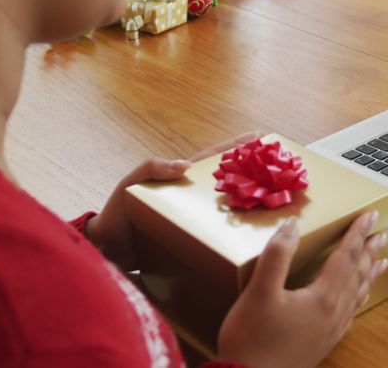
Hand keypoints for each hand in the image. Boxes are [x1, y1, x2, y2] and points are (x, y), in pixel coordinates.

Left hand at [85, 131, 260, 270]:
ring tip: (275, 193)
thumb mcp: (130, 184)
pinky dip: (237, 226)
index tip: (261, 135)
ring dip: (250, 196)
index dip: (236, 145)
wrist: (108, 251)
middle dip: (253, 169)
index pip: (213, 157)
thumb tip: (185, 165)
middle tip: (279, 165)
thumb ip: (152, 169)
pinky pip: (220, 229)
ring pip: (228, 202)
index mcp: (179, 177)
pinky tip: (253, 229)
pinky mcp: (194, 237)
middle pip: (228, 177)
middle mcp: (191, 195)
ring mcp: (194, 215)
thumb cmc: (117, 214)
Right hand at [218, 212, 387, 367]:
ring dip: (368, 273)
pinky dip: (358, 297)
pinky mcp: (323, 343)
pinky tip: (356, 298)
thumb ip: (277, 255)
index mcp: (323, 297)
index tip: (370, 215)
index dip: (357, 233)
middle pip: (357, 274)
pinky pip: (350, 313)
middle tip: (381, 233)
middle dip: (368, 251)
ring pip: (357, 294)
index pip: (346, 256)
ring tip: (380, 261)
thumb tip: (292, 225)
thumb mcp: (259, 292)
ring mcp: (331, 330)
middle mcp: (334, 313)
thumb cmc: (251, 340)